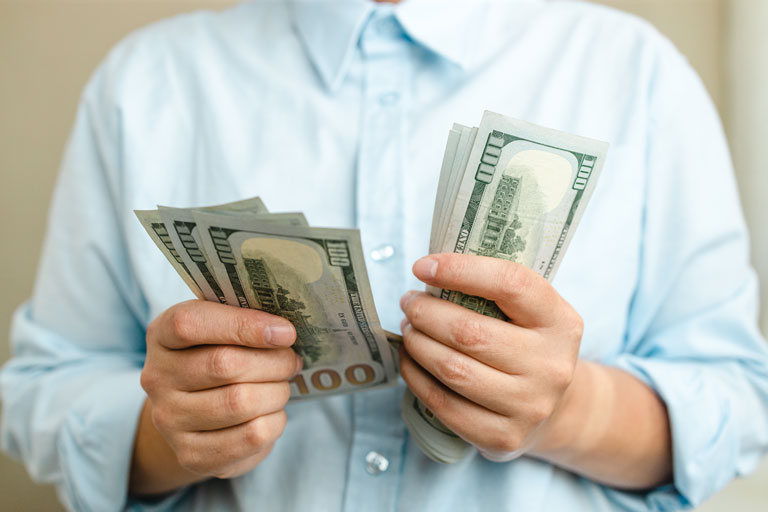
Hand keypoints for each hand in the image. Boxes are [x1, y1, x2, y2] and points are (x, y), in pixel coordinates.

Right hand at [138, 300, 301, 481]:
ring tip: (281, 386)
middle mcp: (157, 378)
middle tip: (292, 360)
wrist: (196, 413)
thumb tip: (283, 331)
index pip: (190, 323)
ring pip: (241, 402)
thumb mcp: (222, 329)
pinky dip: (275, 422)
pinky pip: (251, 436)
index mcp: (162, 335)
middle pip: (224, 364)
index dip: (243, 325)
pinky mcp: (191, 455)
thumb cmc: (218, 357)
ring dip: (276, 392)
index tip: (285, 332)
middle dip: (273, 362)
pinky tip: (272, 413)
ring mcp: (169, 420)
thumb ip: (245, 319)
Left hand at [399, 254, 582, 461]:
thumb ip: (493, 291)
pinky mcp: (503, 437)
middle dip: (426, 313)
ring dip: (417, 344)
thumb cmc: (528, 346)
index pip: (510, 284)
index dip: (460, 270)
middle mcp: (551, 365)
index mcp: (560, 322)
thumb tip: (428, 273)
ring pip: (452, 369)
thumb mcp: (531, 314)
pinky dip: (416, 377)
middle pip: (470, 332)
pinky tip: (410, 361)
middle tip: (409, 303)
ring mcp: (529, 406)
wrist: (554, 410)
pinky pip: (443, 404)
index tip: (422, 267)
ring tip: (408, 329)